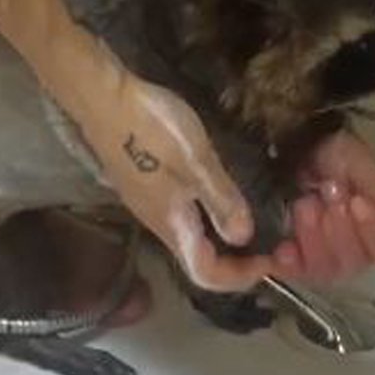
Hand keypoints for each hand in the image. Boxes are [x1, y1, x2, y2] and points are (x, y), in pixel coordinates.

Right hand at [80, 73, 281, 292]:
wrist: (102, 98)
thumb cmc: (152, 128)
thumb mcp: (196, 161)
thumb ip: (221, 200)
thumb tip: (245, 239)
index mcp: (172, 225)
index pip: (206, 275)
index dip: (241, 276)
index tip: (270, 259)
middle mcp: (158, 223)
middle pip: (198, 261)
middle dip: (236, 261)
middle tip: (271, 242)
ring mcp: (149, 205)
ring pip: (191, 239)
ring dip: (223, 239)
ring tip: (254, 218)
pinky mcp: (146, 186)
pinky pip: (183, 217)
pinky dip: (209, 217)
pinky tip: (222, 193)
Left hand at [269, 130, 374, 284]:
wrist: (290, 146)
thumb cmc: (329, 156)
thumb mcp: (355, 164)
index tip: (358, 202)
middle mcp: (353, 250)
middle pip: (356, 263)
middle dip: (340, 228)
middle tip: (328, 194)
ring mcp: (320, 258)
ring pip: (326, 269)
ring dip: (314, 235)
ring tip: (305, 203)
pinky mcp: (290, 260)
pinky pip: (293, 273)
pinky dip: (290, 260)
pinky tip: (285, 245)